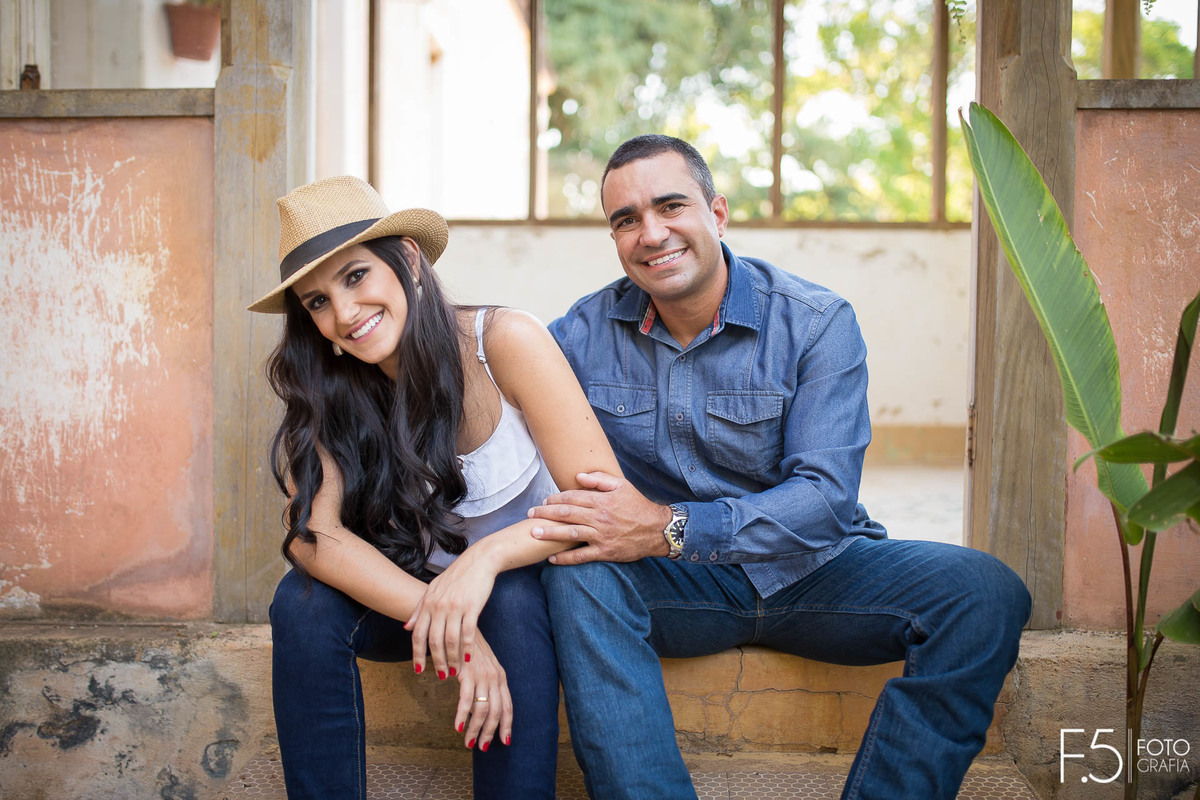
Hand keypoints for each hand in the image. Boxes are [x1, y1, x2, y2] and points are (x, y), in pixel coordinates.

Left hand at [405, 549, 495, 680]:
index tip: (419, 670)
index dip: (417, 654)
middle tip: (441, 676)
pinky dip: (467, 648)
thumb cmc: (457, 576)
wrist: (478, 560)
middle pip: (433, 640)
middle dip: (436, 662)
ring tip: (454, 672)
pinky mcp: (471, 607)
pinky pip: (467, 633)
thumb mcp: (434, 590)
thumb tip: (406, 627)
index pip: (418, 634)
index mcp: (428, 603)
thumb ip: (420, 609)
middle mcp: (439, 606)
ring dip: (452, 659)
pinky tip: (469, 659)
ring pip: (450, 640)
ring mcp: (455, 607)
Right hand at [451, 631, 512, 750]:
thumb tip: (486, 708)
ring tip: (469, 742)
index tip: (505, 741)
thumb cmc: (469, 651)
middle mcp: (495, 677)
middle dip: (490, 732)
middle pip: (497, 711)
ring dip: (475, 729)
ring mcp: (482, 675)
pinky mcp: (467, 674)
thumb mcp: (484, 668)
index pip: (508, 706)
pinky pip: (466, 701)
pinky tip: (457, 727)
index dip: (507, 725)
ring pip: (482, 710)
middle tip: (483, 747)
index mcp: (501, 677)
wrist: (459, 629)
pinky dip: (461, 716)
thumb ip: (487, 685)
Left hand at [527, 471, 671, 563]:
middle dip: (545, 513)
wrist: (657, 530)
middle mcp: (599, 518)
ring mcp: (601, 536)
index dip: (555, 498)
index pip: (572, 497)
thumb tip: (578, 477)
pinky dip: (565, 558)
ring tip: (534, 532)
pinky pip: (581, 556)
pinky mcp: (605, 552)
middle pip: (566, 514)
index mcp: (602, 501)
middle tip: (530, 513)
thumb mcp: (622, 485)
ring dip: (550, 533)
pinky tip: (552, 559)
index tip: (544, 500)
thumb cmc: (637, 506)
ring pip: (570, 534)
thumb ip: (599, 480)